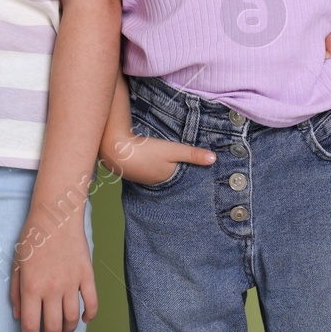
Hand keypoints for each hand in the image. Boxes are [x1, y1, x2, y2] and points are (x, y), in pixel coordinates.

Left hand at [9, 215, 95, 331]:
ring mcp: (71, 283)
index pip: (31, 325)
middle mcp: (52, 288)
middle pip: (53, 327)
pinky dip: (90, 316)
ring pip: (72, 319)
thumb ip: (15, 292)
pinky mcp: (87, 275)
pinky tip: (84, 320)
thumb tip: (19, 316)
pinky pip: (92, 303)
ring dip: (68, 331)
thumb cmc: (33, 236)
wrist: (56, 215)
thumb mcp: (16, 263)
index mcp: (31, 286)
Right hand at [99, 127, 214, 185]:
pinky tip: (152, 158)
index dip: (191, 171)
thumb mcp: (173, 150)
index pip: (183, 175)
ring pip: (159, 172)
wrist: (116, 150)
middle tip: (186, 166)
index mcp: (168, 178)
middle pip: (171, 175)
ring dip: (164, 166)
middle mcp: (156, 181)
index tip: (199, 170)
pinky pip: (148, 168)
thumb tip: (214, 159)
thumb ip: (192, 154)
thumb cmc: (147, 151)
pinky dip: (152, 164)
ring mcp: (144, 176)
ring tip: (170, 160)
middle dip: (178, 170)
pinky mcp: (134, 169)